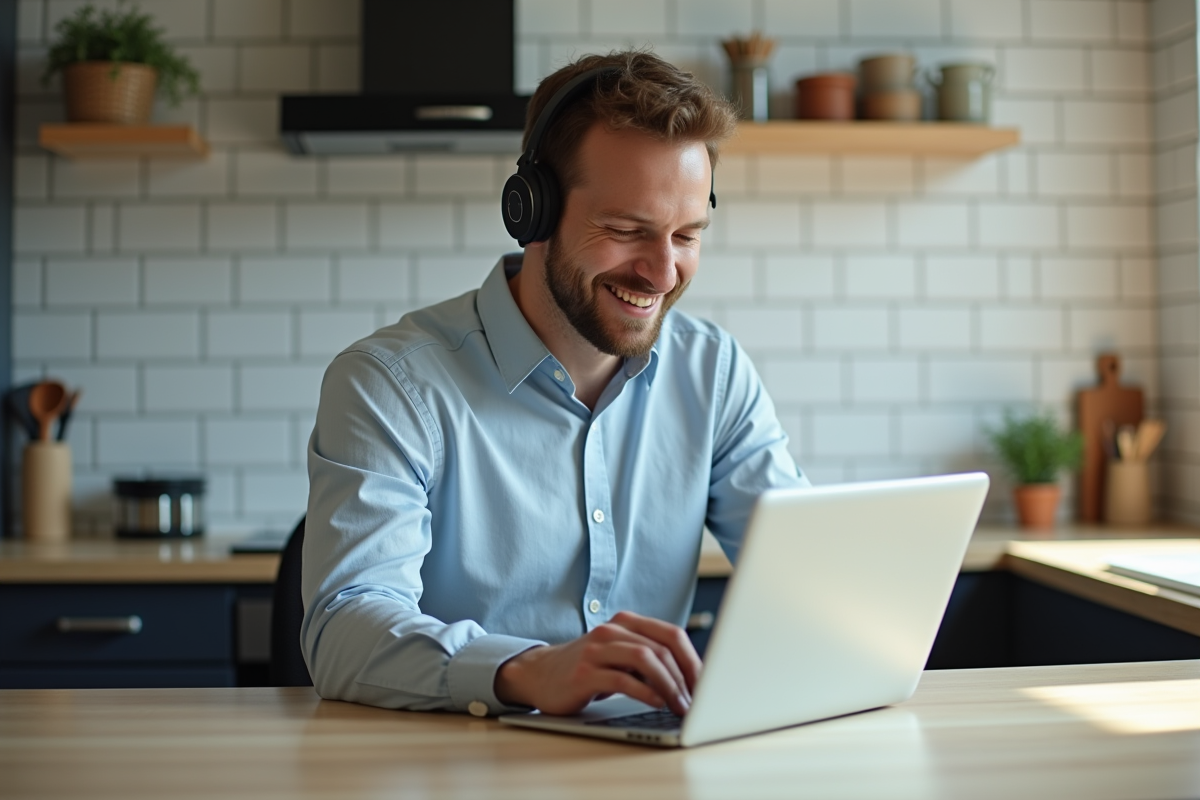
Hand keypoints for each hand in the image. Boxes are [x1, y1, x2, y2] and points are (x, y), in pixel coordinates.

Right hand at [494, 610, 701, 715]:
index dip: (693, 660)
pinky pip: (622, 680)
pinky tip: (656, 704)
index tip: (708, 684)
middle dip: (686, 676)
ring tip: (680, 706)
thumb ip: (648, 659)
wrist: (538, 674)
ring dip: (669, 685)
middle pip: (662, 647)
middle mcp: (612, 630)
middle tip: (698, 701)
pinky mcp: (584, 672)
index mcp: (626, 622)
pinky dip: (645, 692)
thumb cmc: (588, 668)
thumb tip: (693, 680)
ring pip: (645, 659)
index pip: (671, 635)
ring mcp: (596, 649)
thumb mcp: (620, 656)